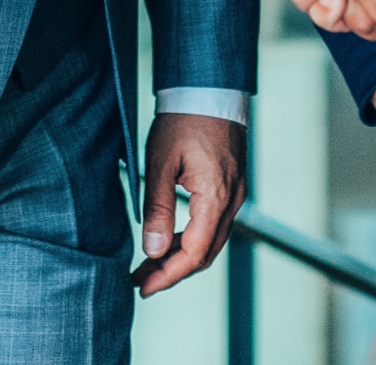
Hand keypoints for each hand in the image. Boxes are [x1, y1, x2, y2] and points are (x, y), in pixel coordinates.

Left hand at [133, 112, 245, 297]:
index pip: (194, 254)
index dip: (168, 275)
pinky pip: (214, 225)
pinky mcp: (232, 187)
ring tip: (148, 264)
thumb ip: (158, 208)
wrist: (210, 87)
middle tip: (140, 281)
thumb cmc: (183, 119)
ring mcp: (235, 194)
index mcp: (216, 197)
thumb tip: (153, 250)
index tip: (143, 287)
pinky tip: (169, 240)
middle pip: (205, 254)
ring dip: (181, 257)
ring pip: (210, 241)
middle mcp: (232, 201)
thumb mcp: (161, 162)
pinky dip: (191, 239)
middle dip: (172, 272)